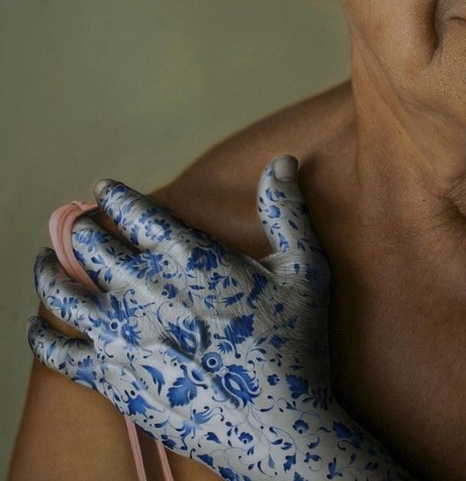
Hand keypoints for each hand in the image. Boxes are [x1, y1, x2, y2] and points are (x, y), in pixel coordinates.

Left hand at [28, 155, 409, 479]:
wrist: (279, 428)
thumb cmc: (295, 344)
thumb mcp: (304, 271)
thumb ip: (288, 214)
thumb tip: (284, 160)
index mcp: (187, 258)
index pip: (135, 210)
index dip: (116, 194)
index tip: (105, 188)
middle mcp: (144, 288)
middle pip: (93, 244)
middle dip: (85, 227)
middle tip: (83, 224)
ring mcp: (121, 335)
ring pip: (62, 291)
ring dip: (49, 270)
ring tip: (45, 261)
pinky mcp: (112, 379)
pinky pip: (58, 353)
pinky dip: (41, 335)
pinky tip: (38, 326)